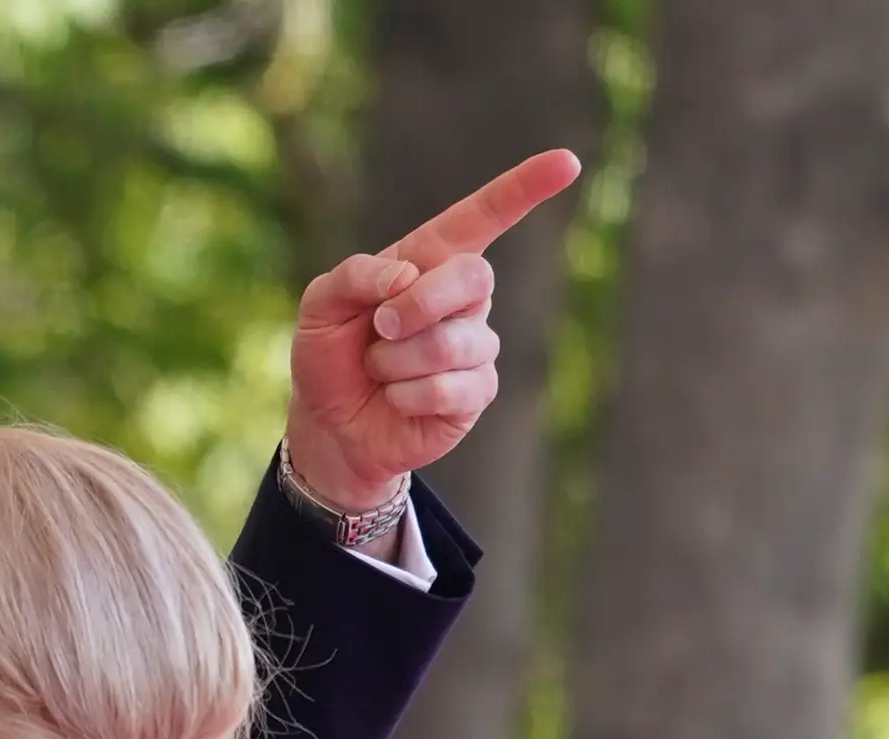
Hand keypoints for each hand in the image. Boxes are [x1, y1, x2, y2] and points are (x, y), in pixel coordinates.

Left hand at [284, 148, 584, 518]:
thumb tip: (408, 276)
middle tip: (380, 327)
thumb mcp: (321, 306)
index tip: (568, 162)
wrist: (328, 425)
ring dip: (395, 361)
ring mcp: (477, 344)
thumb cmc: (330, 356)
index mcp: (431, 261)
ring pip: (450, 343)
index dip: (524, 188)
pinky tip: (395, 399)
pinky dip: (405, 395)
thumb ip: (355, 275)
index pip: (484, 216)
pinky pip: (447, 388)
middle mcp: (464, 298)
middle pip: (474, 277)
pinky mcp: (478, 391)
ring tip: (379, 370)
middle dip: (418, 304)